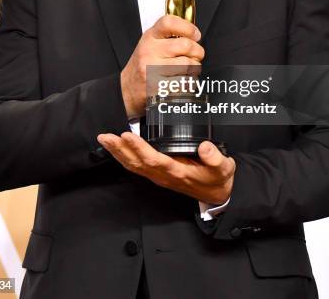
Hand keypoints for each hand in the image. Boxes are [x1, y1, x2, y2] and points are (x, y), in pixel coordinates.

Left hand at [96, 132, 235, 204]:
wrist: (217, 194)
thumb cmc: (218, 178)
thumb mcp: (224, 168)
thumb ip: (215, 158)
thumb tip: (205, 146)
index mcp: (178, 172)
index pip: (154, 159)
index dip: (139, 148)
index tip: (127, 135)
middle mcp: (164, 175)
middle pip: (137, 163)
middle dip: (120, 149)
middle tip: (106, 136)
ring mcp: (159, 176)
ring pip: (134, 165)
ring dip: (118, 153)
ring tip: (105, 139)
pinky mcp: (158, 174)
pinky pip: (136, 166)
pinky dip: (124, 157)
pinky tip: (116, 148)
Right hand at [120, 15, 203, 118]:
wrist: (127, 89)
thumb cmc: (144, 65)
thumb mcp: (151, 44)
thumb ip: (169, 36)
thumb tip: (194, 35)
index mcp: (150, 37)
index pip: (169, 22)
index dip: (187, 27)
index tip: (195, 35)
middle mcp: (149, 50)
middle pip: (185, 45)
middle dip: (198, 52)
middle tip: (196, 56)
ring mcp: (152, 69)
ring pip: (188, 65)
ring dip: (194, 69)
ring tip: (187, 70)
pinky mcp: (157, 86)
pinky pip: (184, 82)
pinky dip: (188, 83)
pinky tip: (181, 82)